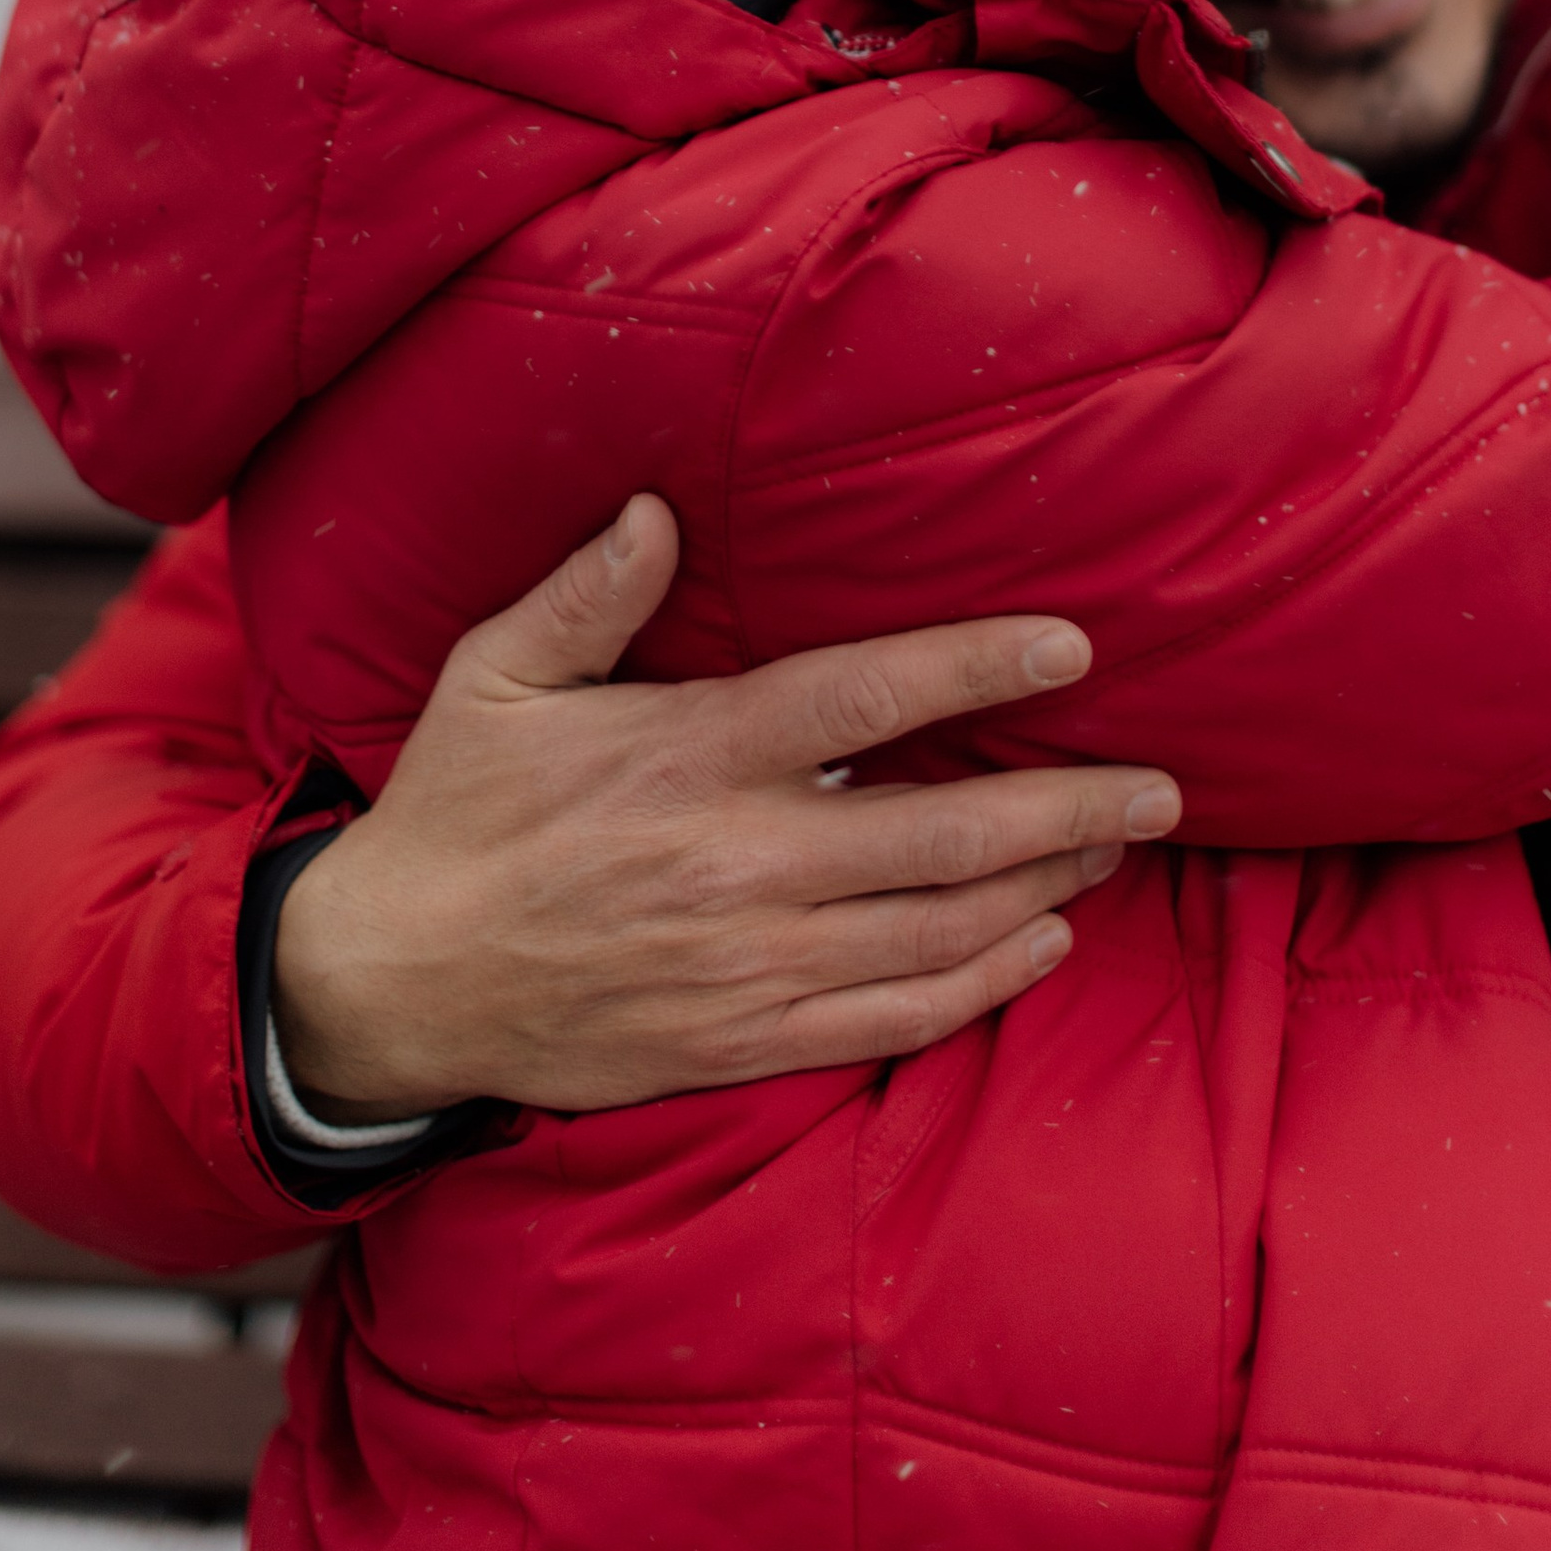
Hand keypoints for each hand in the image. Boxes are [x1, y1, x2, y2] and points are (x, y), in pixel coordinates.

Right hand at [271, 494, 1179, 1121]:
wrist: (394, 983)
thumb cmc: (457, 811)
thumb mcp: (497, 678)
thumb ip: (587, 594)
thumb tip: (656, 509)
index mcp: (687, 758)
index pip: (859, 702)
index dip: (971, 667)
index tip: (1068, 645)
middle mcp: (734, 864)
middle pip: (938, 833)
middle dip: (1063, 804)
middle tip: (1157, 782)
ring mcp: (744, 964)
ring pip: (935, 932)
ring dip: (1042, 888)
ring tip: (1115, 846)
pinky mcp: (739, 1041)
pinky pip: (889, 1021)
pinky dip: (978, 987)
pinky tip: (1037, 947)